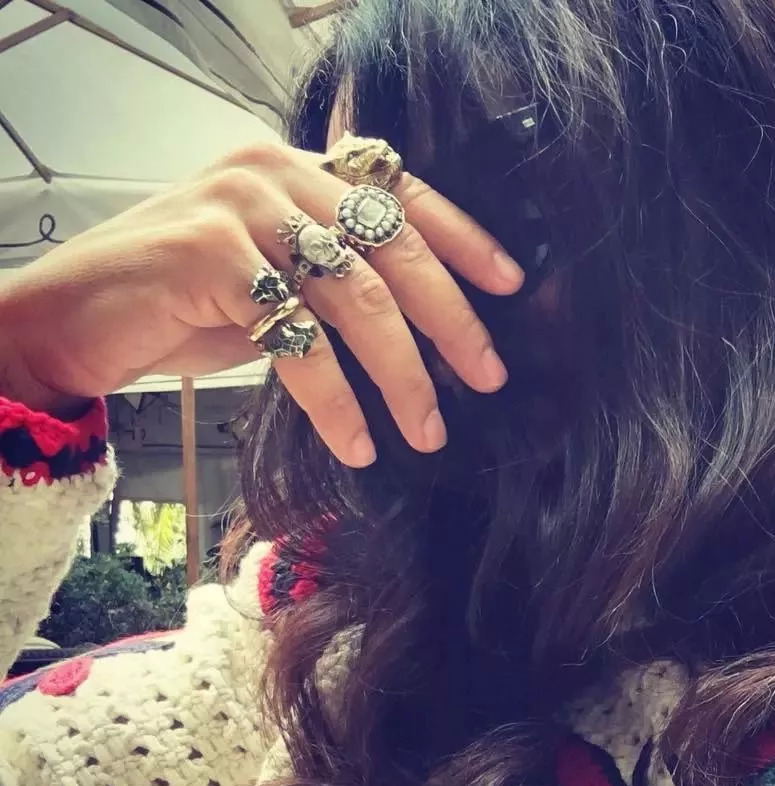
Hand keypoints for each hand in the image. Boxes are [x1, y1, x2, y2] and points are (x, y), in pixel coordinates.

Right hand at [0, 142, 522, 466]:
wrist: (76, 316)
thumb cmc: (182, 302)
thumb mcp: (275, 280)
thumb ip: (335, 281)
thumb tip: (427, 332)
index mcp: (299, 168)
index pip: (402, 193)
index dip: (464, 238)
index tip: (511, 285)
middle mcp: (275, 171)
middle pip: (394, 249)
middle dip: (451, 322)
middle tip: (488, 377)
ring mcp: (240, 206)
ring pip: (356, 297)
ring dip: (402, 375)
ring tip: (426, 429)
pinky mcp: (208, 253)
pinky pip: (299, 339)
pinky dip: (336, 400)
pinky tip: (357, 442)